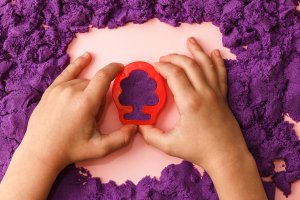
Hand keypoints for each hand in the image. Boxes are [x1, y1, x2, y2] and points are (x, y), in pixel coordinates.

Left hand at [22, 52, 136, 169]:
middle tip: (94, 114)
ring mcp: (59, 89)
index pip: (103, 77)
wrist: (41, 152)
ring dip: (88, 90)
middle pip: (94, 84)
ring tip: (83, 109)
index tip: (122, 68)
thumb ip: (121, 139)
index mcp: (85, 103)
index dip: (114, 69)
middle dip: (100, 94)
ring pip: (83, 81)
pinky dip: (78, 65)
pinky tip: (87, 57)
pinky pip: (67, 73)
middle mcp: (72, 91)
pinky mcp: (51, 90)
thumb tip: (135, 127)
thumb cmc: (71, 150)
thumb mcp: (99, 148)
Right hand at [139, 38, 250, 169]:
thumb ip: (151, 136)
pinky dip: (217, 62)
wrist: (226, 156)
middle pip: (189, 65)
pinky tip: (214, 53)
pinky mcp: (223, 97)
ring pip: (207, 65)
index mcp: (190, 102)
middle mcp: (204, 93)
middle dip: (174, 57)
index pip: (174, 74)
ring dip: (197, 51)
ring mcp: (216, 93)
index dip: (162, 67)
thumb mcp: (170, 146)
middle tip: (163, 58)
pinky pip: (221, 74)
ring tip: (190, 41)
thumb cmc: (199, 151)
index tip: (153, 67)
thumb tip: (139, 126)